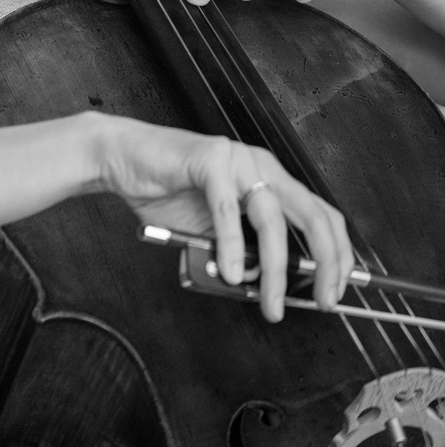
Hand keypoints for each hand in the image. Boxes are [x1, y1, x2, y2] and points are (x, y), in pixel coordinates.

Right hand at [97, 117, 352, 321]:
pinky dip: (230, 245)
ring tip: (269, 302)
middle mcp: (261, 165)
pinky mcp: (210, 159)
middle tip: (324, 300)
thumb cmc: (168, 191)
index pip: (321, 214)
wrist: (123, 159)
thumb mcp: (215, 230)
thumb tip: (263, 287)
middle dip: (326, 262)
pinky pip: (227, 209)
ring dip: (275, 269)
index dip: (338, 253)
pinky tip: (227, 271)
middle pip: (312, 214)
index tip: (336, 290)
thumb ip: (241, 251)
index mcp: (269, 178)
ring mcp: (237, 159)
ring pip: (271, 219)